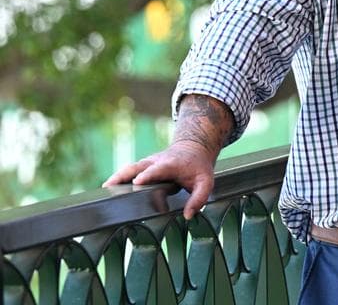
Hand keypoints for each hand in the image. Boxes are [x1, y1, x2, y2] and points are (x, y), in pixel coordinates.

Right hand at [104, 139, 218, 219]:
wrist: (194, 148)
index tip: (136, 182)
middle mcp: (156, 162)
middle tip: (109, 186)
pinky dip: (118, 179)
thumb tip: (188, 215)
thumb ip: (199, 198)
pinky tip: (108, 191)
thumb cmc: (199, 167)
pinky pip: (128, 171)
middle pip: (136, 166)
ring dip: (116, 177)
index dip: (147, 175)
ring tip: (104, 190)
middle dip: (123, 175)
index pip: (157, 169)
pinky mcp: (142, 166)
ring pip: (129, 168)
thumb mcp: (206, 182)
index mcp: (171, 164)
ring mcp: (147, 163)